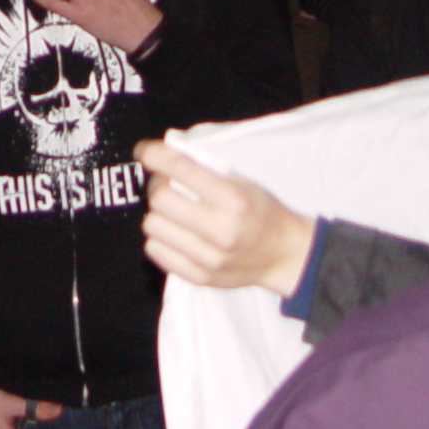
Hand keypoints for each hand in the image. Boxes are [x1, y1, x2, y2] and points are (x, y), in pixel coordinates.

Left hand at [135, 138, 316, 297]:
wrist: (284, 255)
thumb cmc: (262, 212)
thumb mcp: (242, 182)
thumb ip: (204, 169)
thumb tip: (163, 155)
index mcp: (234, 200)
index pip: (180, 169)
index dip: (153, 155)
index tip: (144, 151)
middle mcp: (221, 230)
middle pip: (160, 199)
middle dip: (157, 185)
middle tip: (166, 185)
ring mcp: (209, 258)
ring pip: (152, 226)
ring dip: (157, 213)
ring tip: (172, 212)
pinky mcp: (200, 277)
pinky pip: (156, 251)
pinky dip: (159, 238)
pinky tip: (175, 233)